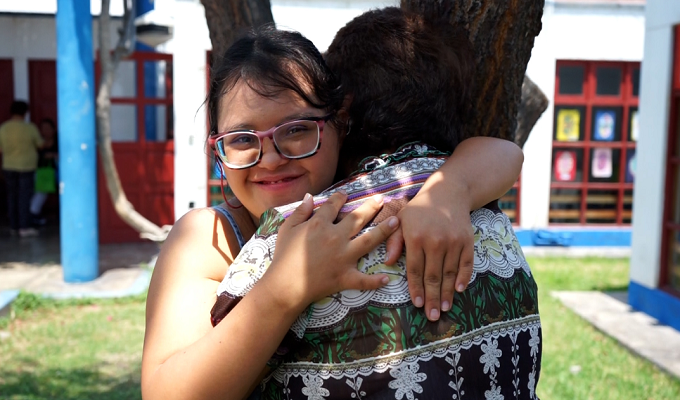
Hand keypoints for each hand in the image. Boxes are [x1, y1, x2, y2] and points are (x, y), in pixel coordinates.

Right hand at [262, 192, 400, 310]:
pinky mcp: (345, 277)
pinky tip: (387, 278)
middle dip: (370, 207)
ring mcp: (343, 257)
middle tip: (381, 199)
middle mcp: (335, 237)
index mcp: (319, 224)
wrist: (284, 285)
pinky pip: (363, 279)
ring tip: (396, 222)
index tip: (346, 194)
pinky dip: (375, 281)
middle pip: (357, 218)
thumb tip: (310, 196)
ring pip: (368, 241)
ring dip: (383, 231)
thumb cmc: (283, 256)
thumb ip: (300, 211)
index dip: (340, 197)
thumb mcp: (286, 229)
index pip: (333, 205)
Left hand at [384, 179, 473, 320]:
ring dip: (447, 293)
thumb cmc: (420, 208)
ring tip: (444, 308)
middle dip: (432, 298)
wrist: (448, 191)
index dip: (416, 288)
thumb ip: (393, 241)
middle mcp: (435, 241)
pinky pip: (467, 263)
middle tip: (432, 316)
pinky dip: (464, 278)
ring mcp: (453, 241)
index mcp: (416, 238)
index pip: (415, 269)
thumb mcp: (401, 220)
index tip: (417, 304)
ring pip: (450, 273)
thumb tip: (386, 262)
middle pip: (433, 275)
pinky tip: (459, 290)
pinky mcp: (468, 240)